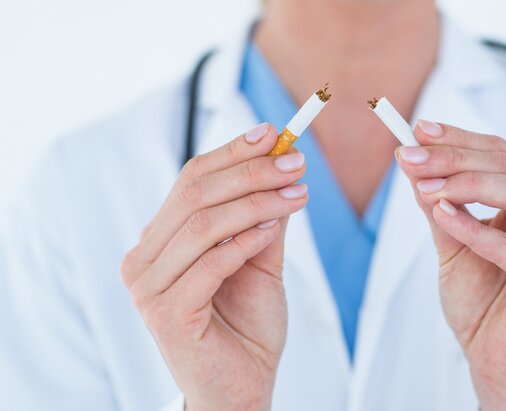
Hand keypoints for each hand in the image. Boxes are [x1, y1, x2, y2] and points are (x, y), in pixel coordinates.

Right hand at [120, 124, 307, 410]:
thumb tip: (282, 166)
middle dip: (250, 172)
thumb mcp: (260, 261)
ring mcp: (148, 289)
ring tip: (297, 194)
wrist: (243, 388)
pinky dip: (245, 242)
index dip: (232, 153)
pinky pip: (209, 264)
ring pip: (203, 225)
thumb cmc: (247, 326)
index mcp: (159, 241)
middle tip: (296, 162)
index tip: (273, 133)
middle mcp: (143, 260)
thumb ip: (263, 218)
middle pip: (194, 195)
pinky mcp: (165, 315)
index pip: (191, 180)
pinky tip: (274, 229)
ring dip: (256, 203)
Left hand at [396, 121, 505, 410]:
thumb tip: (413, 160)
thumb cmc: (482, 300)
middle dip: (453, 159)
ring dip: (467, 185)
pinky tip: (442, 215)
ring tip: (425, 187)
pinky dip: (476, 230)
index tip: (418, 129)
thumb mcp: (452, 240)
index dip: (460, 139)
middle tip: (409, 157)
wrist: (496, 359)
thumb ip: (439, 202)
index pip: (503, 155)